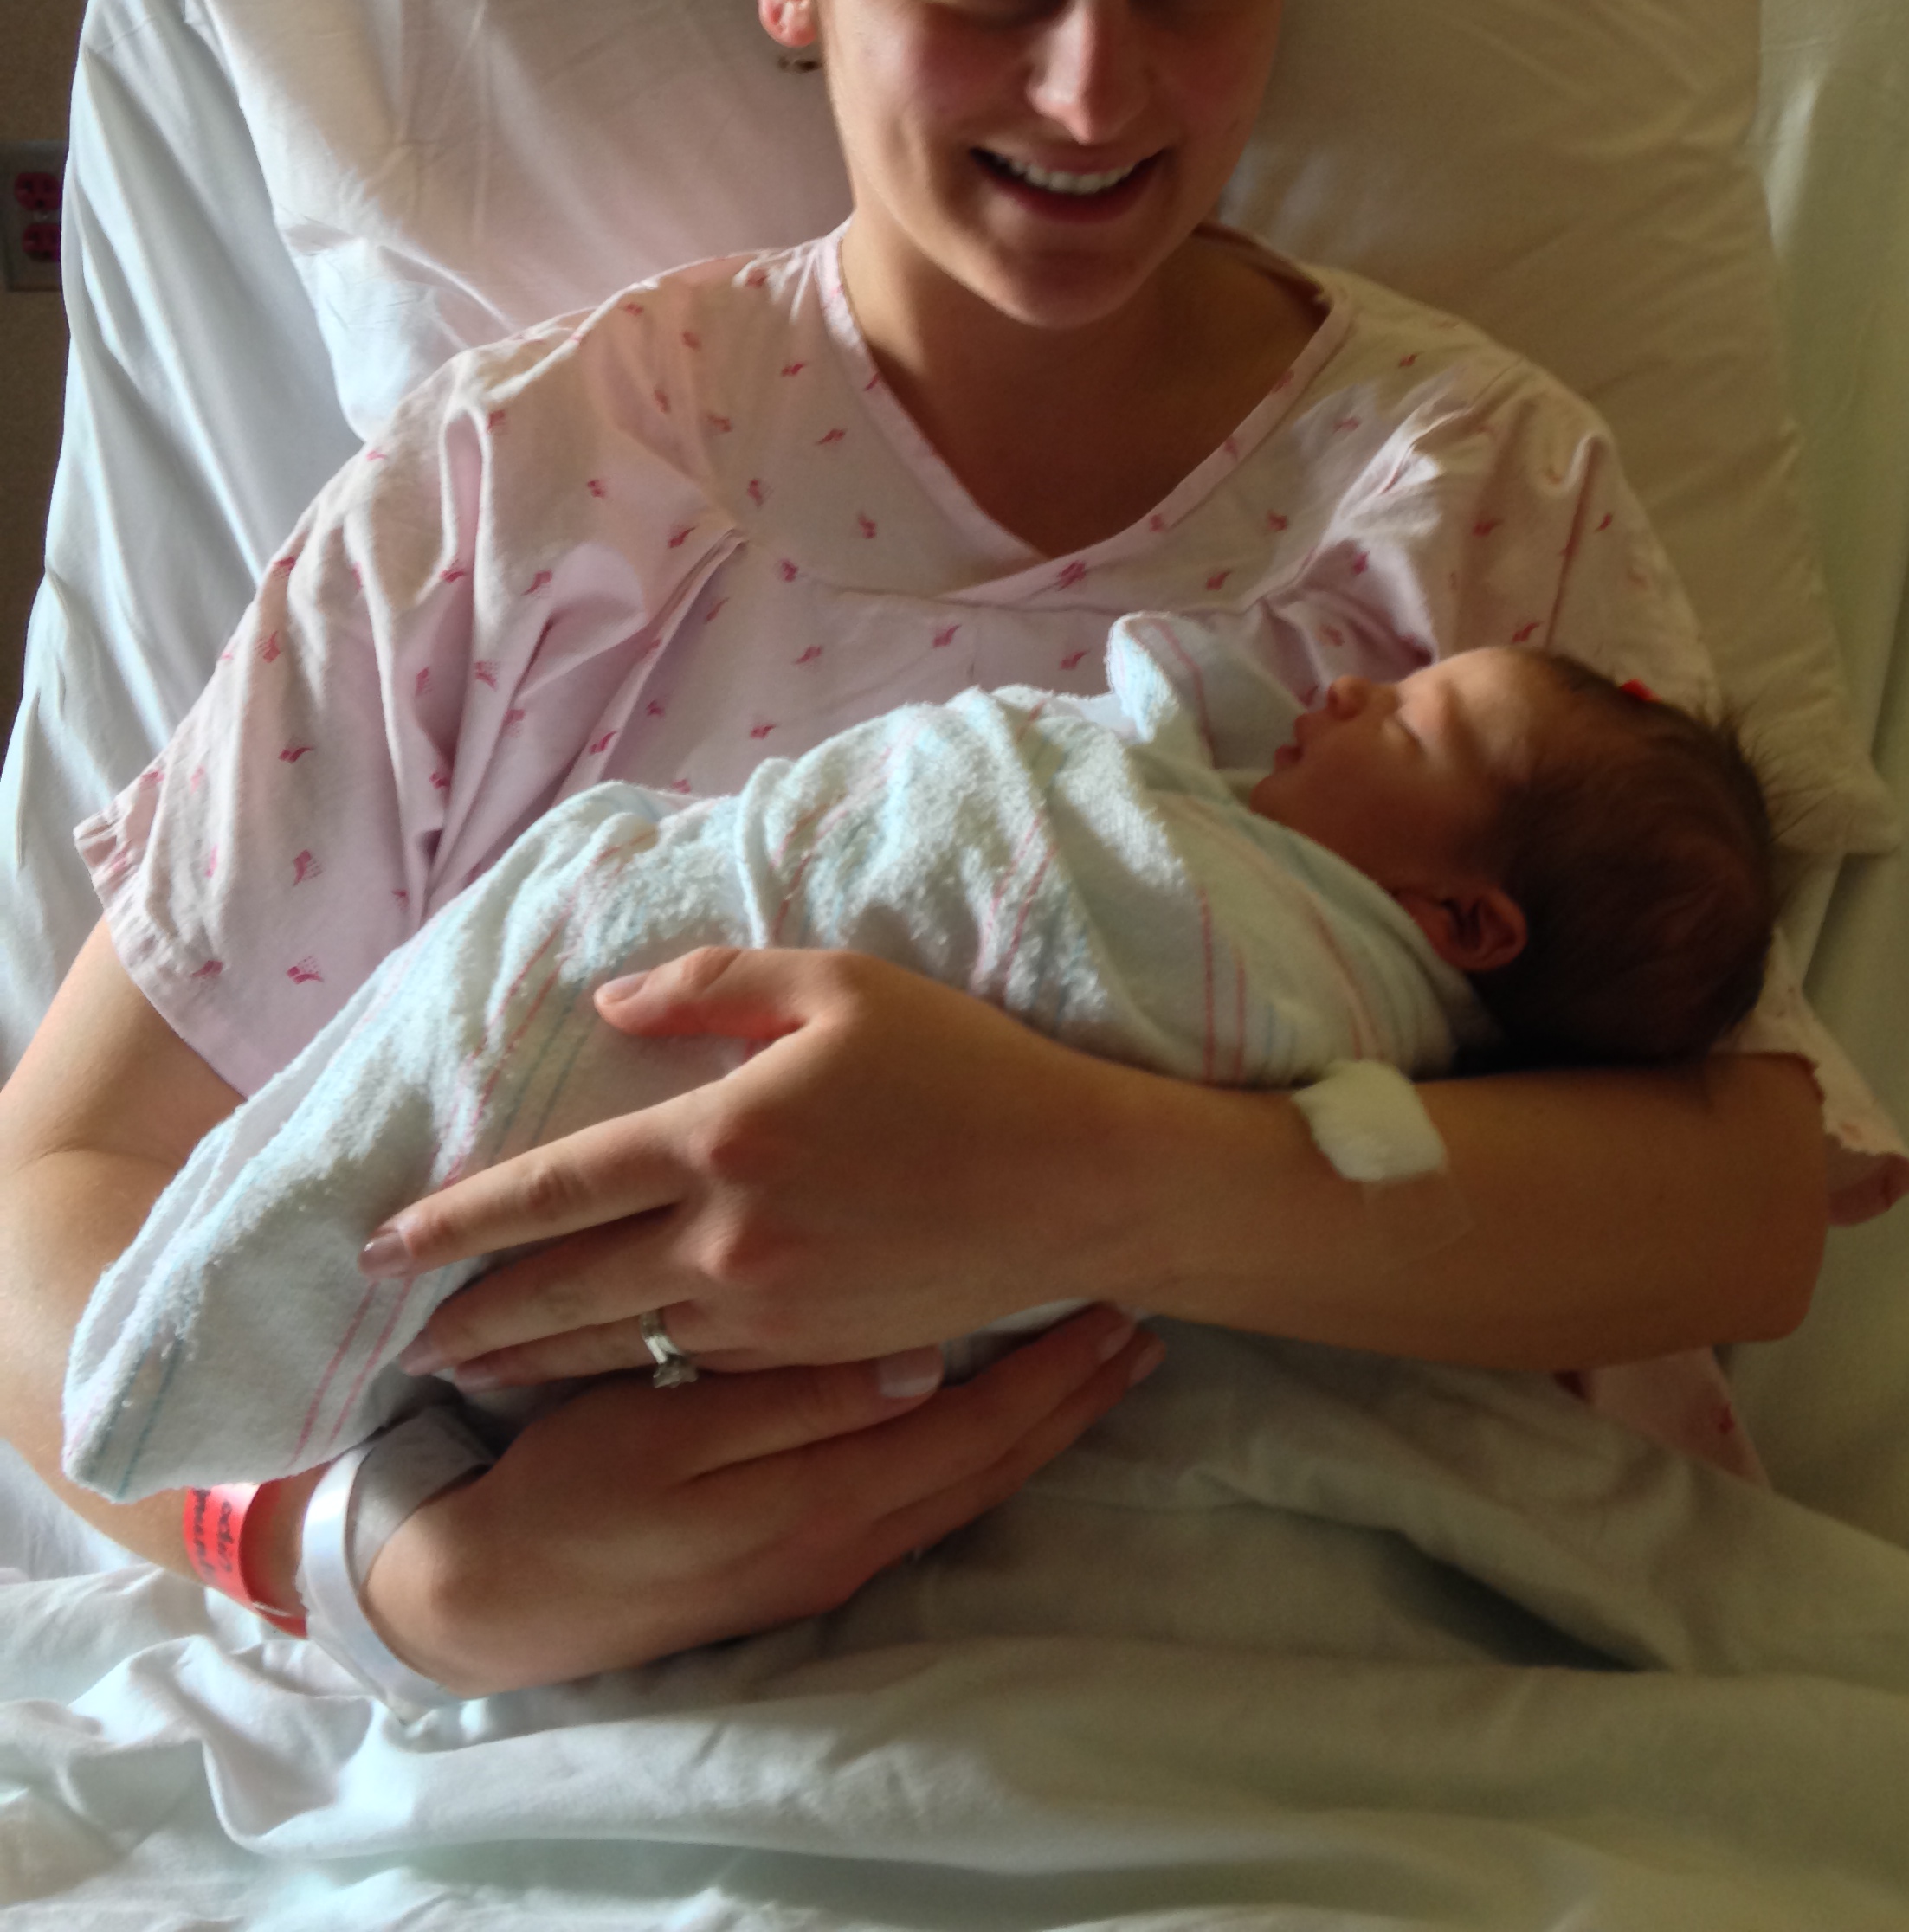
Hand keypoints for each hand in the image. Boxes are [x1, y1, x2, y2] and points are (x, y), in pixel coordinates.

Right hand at [360, 1306, 1159, 1693]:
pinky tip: (989, 1415)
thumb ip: (793, 1400)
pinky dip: (978, 1452)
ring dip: (1035, 1428)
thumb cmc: (570, 1496)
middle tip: (1141, 1330)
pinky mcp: (799, 1562)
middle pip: (990, 1466)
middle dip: (1069, 1401)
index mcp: (823, 1502)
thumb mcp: (669, 1435)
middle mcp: (846, 1542)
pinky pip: (925, 1503)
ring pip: (964, 1489)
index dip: (1050, 1374)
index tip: (1116, 1309)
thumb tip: (921, 1363)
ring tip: (1095, 1367)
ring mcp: (825, 1562)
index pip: (974, 1432)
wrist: (493, 1600)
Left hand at [366, 949, 1177, 1387]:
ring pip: (618, 1345)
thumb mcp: (839, 985)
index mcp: (721, 1138)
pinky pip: (694, 1368)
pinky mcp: (815, 1352)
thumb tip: (613, 1006)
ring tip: (473, 1368)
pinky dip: (629, 1372)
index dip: (456, 1219)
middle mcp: (727, 1240)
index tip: (382, 1245)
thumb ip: (713, 986)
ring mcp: (771, 1311)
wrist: (1077, 1184)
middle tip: (403, 1338)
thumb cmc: (964, 1065)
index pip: (552, 1188)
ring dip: (534, 1359)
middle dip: (471, 1315)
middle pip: (562, 1291)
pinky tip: (600, 1371)